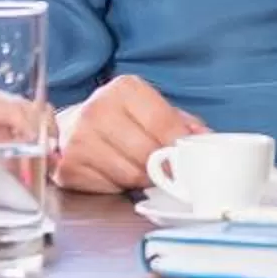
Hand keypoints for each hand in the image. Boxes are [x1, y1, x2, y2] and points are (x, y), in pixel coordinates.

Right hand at [54, 75, 208, 195]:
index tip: (188, 159)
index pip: (163, 123)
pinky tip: (114, 172)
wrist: (70, 127)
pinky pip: (110, 188)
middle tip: (164, 168)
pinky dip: (119, 186)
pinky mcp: (69, 166)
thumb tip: (207, 140)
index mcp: (124, 89)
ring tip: (138, 167)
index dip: (180, 146)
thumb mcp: (150, 108)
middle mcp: (98, 110)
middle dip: (162, 166)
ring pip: (131, 174)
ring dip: (142, 179)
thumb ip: (180, 122)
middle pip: (148, 153)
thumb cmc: (118, 118)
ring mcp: (80, 139)